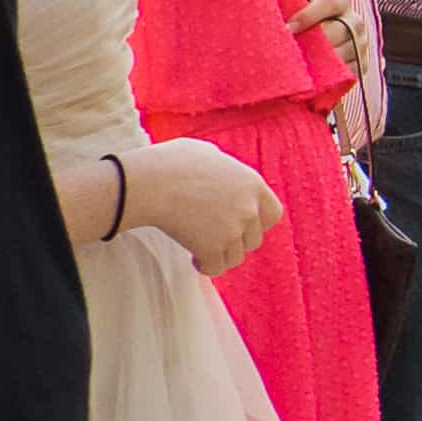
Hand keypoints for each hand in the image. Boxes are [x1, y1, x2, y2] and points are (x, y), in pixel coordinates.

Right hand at [116, 136, 281, 276]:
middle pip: (254, 239)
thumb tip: (218, 166)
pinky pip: (216, 268)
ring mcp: (232, 231)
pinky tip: (194, 258)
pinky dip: (206, 266)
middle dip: (235, 241)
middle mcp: (248, 209)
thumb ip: (222, 165)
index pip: (273, 213)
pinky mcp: (213, 248)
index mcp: (252, 184)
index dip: (257, 222)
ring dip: (220, 254)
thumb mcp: (206, 152)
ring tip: (201, 247)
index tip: (239, 224)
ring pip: (235, 257)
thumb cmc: (169, 163)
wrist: (148, 183)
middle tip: (214, 236)